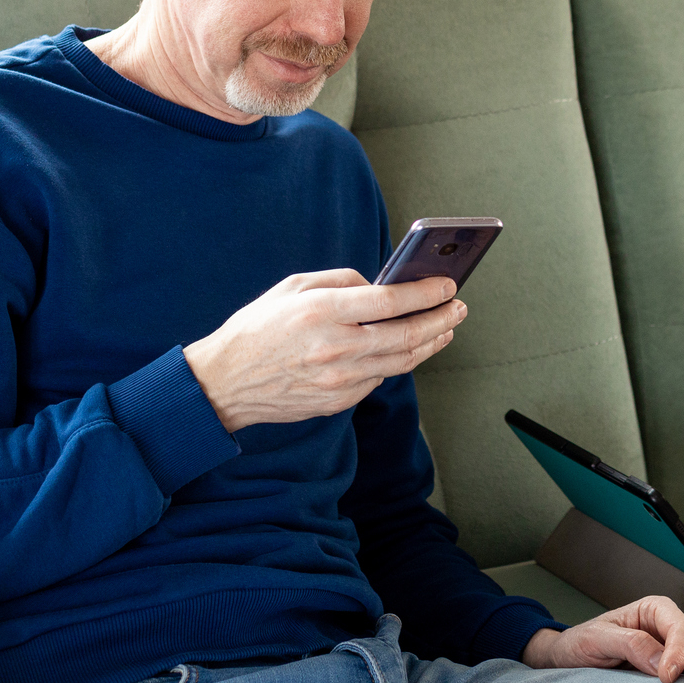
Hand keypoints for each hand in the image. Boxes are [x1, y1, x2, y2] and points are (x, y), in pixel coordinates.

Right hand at [183, 269, 463, 430]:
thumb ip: (341, 280)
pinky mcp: (338, 402)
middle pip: (406, 335)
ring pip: (401, 362)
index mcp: (322, 311)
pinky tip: (408, 349)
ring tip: (445, 328)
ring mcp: (338, 380)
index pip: (391, 301)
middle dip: (440, 319)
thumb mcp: (292, 287)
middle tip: (459, 308)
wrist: (224, 383)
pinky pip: (378, 379)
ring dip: (429, 344)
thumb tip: (381, 284)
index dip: (427, 293)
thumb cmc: (257, 328)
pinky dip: (398, 363)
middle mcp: (335, 348)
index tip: (448, 285)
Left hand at [521, 597, 683, 682]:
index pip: (677, 627)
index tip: (666, 677)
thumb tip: (661, 661)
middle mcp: (670, 630)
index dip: (677, 651)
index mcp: (653, 611)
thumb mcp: (597, 639)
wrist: (570, 663)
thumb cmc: (581, 644)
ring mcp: (676, 654)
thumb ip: (629, 644)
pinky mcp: (677, 676)